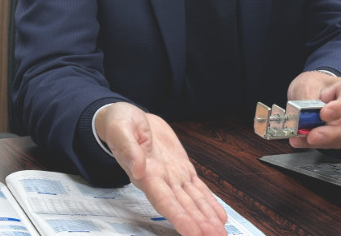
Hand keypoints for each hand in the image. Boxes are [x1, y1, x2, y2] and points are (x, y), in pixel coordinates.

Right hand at [95, 103, 227, 235]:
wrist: (129, 117)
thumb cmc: (120, 124)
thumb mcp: (120, 130)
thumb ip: (128, 149)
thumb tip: (138, 167)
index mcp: (145, 173)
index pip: (163, 200)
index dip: (178, 217)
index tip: (192, 232)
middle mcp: (161, 179)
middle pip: (182, 206)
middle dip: (199, 223)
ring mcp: (172, 175)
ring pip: (193, 200)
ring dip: (206, 218)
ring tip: (220, 233)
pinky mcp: (181, 167)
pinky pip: (198, 188)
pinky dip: (209, 202)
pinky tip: (219, 216)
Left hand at [286, 71, 340, 149]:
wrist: (314, 92)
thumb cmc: (317, 85)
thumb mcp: (308, 85)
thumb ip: (307, 100)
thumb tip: (303, 118)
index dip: (339, 108)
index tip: (323, 114)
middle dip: (329, 133)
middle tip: (311, 135)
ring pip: (340, 138)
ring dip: (319, 141)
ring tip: (301, 137)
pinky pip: (331, 144)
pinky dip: (315, 143)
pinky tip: (302, 140)